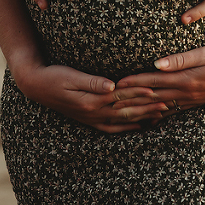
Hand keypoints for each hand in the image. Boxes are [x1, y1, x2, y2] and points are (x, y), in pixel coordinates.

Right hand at [13, 62, 168, 133]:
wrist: (36, 86)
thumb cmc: (54, 76)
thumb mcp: (71, 76)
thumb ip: (92, 82)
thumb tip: (111, 86)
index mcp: (92, 101)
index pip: (121, 97)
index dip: (139, 94)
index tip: (156, 91)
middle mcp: (94, 112)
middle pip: (126, 111)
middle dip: (147, 108)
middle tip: (168, 105)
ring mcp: (92, 118)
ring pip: (122, 121)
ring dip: (142, 118)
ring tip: (160, 116)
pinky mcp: (89, 119)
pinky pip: (111, 128)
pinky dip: (127, 128)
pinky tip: (138, 127)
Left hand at [115, 43, 204, 110]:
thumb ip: (180, 60)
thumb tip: (156, 64)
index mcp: (186, 79)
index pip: (153, 82)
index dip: (133, 84)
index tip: (114, 85)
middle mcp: (186, 93)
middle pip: (152, 98)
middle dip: (131, 101)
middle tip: (110, 104)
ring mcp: (192, 100)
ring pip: (160, 108)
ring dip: (141, 110)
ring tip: (123, 114)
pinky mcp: (197, 101)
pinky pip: (172, 111)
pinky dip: (157, 115)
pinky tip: (148, 118)